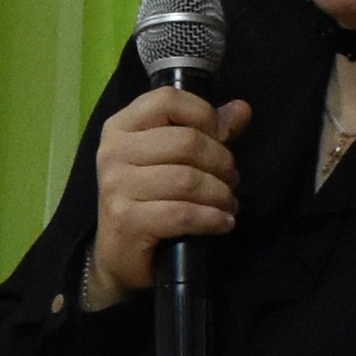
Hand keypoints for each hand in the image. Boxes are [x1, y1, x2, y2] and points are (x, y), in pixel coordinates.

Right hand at [91, 87, 248, 300]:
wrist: (118, 256)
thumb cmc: (147, 201)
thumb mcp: (172, 160)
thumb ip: (205, 132)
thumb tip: (242, 109)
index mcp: (121, 127)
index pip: (168, 100)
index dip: (204, 115)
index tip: (222, 137)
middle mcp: (113, 152)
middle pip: (185, 141)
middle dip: (221, 162)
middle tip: (232, 180)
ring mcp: (116, 186)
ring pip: (187, 179)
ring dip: (220, 194)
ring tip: (229, 204)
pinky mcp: (126, 220)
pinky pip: (183, 213)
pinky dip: (211, 218)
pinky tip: (223, 222)